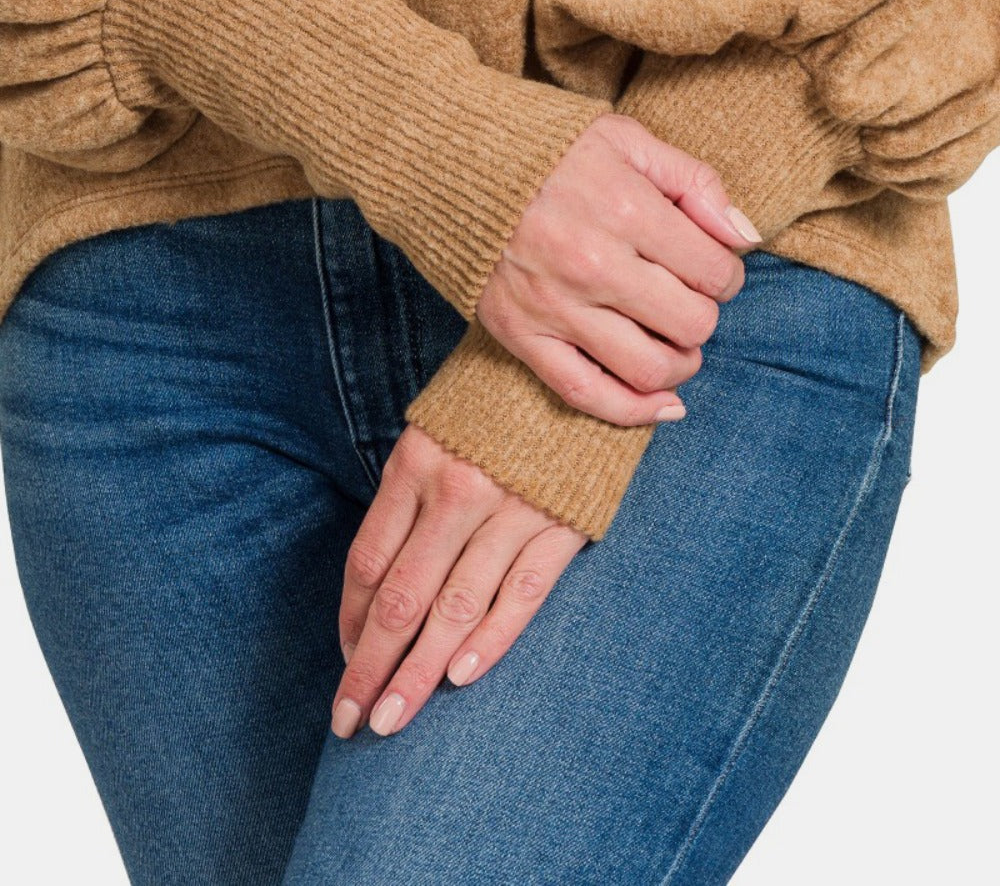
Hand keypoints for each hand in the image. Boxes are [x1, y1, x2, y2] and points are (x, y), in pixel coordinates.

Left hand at [331, 423, 586, 739]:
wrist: (574, 360)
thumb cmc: (492, 402)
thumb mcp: (434, 431)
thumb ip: (407, 499)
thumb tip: (376, 586)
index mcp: (416, 463)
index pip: (369, 562)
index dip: (350, 621)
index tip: (344, 663)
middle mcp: (458, 489)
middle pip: (401, 598)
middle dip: (371, 668)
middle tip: (350, 721)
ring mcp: (513, 507)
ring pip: (455, 608)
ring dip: (419, 672)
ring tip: (392, 720)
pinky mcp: (564, 521)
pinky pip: (521, 592)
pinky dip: (491, 638)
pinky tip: (462, 678)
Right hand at [476, 111, 759, 426]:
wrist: (453, 161)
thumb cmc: (548, 147)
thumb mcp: (626, 138)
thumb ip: (693, 181)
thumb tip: (744, 236)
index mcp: (624, 207)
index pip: (714, 270)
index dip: (726, 272)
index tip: (710, 265)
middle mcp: (592, 263)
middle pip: (691, 323)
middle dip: (703, 314)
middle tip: (689, 297)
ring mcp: (554, 305)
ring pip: (649, 368)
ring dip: (680, 363)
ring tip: (675, 342)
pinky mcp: (521, 334)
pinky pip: (586, 394)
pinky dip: (634, 411)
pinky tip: (664, 403)